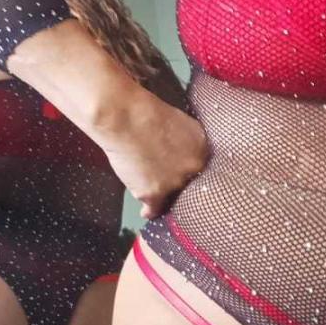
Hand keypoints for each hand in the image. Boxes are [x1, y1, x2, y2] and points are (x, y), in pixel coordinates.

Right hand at [99, 89, 209, 219]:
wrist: (123, 117)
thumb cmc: (144, 112)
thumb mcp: (179, 123)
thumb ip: (186, 142)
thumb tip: (184, 155)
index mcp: (202, 147)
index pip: (202, 168)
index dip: (190, 172)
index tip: (185, 176)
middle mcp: (193, 167)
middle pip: (189, 185)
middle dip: (179, 185)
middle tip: (167, 182)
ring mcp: (174, 182)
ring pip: (170, 196)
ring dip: (162, 195)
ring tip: (152, 190)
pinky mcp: (154, 193)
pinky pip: (153, 209)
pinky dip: (149, 211)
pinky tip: (146, 212)